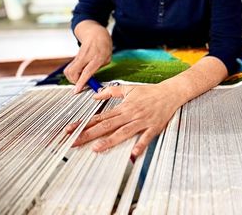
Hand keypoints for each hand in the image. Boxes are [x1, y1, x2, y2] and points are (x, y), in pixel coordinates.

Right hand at [64, 21, 111, 92]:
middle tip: (82, 83)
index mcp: (97, 57)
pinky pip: (69, 68)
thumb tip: (90, 79)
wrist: (95, 33)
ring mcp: (79, 56)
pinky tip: (79, 73)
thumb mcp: (107, 57)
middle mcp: (86, 56)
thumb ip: (99, 67)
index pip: (87, 72)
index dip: (81, 82)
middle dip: (74, 82)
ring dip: (72, 78)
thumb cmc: (104, 45)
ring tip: (81, 78)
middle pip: (72, 72)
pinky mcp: (74, 57)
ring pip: (68, 71)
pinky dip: (72, 74)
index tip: (77, 90)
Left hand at [66, 83, 181, 156]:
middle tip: (74, 142)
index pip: (100, 117)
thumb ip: (111, 92)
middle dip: (89, 134)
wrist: (170, 92)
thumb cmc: (150, 92)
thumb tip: (95, 95)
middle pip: (107, 126)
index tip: (70, 130)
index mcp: (123, 107)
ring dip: (110, 140)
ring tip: (97, 148)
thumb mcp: (129, 88)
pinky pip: (145, 137)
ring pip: (123, 132)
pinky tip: (133, 154)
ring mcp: (141, 122)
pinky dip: (139, 145)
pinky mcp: (153, 127)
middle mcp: (130, 115)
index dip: (84, 124)